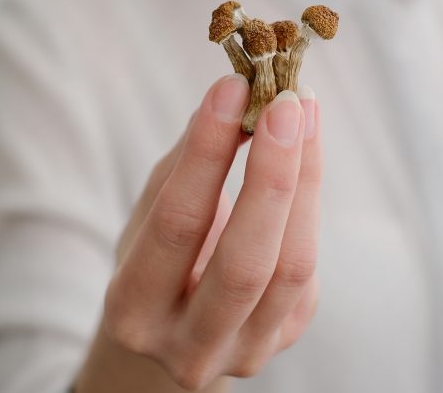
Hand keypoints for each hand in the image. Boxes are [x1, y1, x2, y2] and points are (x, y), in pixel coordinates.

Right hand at [100, 74, 321, 390]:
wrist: (173, 333)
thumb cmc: (155, 258)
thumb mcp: (149, 213)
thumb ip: (186, 166)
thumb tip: (231, 100)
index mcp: (134, 313)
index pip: (177, 224)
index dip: (206, 153)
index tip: (231, 89)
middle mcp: (188, 350)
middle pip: (244, 261)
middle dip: (272, 174)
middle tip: (285, 103)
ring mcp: (244, 354)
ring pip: (290, 268)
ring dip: (305, 181)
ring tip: (305, 115)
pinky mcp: (285, 341)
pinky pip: (307, 272)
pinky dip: (308, 204)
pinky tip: (303, 157)